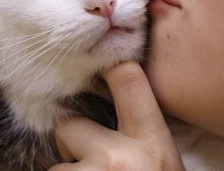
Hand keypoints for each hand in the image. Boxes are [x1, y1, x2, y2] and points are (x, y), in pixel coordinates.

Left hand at [50, 62, 185, 170]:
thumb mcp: (165, 159)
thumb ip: (144, 133)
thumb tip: (119, 109)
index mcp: (152, 142)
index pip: (128, 80)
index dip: (109, 66)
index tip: (97, 62)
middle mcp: (119, 157)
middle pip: (69, 125)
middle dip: (71, 142)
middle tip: (90, 162)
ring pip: (57, 162)